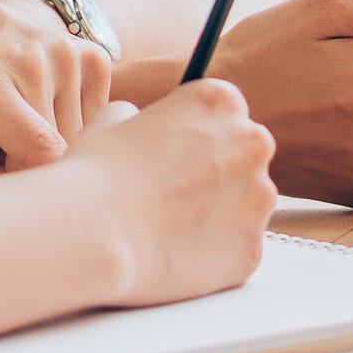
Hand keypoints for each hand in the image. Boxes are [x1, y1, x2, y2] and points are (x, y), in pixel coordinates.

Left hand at [0, 0, 112, 192]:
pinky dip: (69, 134)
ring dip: (48, 157)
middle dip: (26, 176)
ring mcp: (66, 55)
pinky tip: (34, 121)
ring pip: (79, 143)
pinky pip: (96, 123)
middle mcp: (33, 61)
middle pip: (57, 157)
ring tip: (6, 143)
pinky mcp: (92, 58)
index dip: (26, 186)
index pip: (40, 150)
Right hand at [64, 84, 276, 305]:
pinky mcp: (253, 248)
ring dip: (219, 208)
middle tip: (174, 187)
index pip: (224, 108)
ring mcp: (257, 199)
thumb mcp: (113, 120)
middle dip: (218, 167)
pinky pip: (237, 245)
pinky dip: (214, 250)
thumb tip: (140, 124)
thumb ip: (141, 116)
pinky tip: (176, 251)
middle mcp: (250, 144)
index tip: (177, 146)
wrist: (96, 236)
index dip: (198, 128)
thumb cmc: (98, 171)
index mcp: (219, 102)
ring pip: (246, 201)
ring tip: (170, 223)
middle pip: (243, 152)